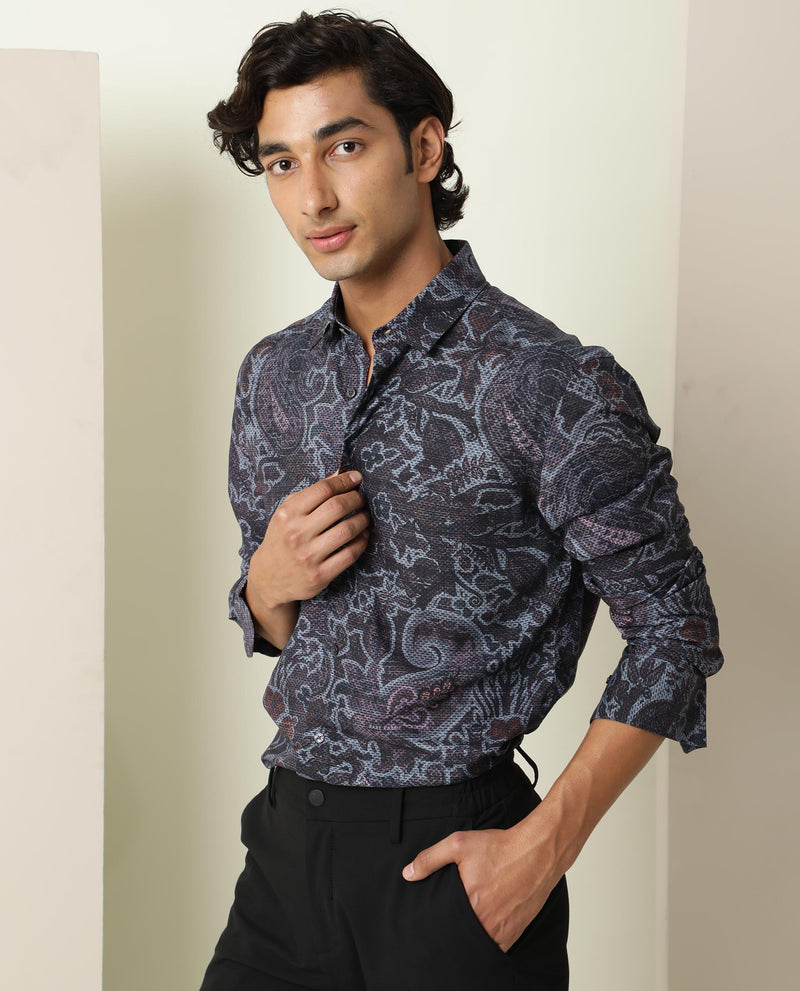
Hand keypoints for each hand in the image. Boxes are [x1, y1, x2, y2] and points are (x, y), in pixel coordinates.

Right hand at [248, 470, 370, 609]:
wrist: (268, 579)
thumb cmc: (282, 540)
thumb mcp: (287, 514)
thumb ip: (310, 494)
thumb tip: (338, 473)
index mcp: (287, 514)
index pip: (322, 489)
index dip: (344, 481)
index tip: (356, 478)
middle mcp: (297, 534)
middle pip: (337, 507)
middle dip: (356, 499)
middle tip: (361, 499)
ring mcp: (308, 556)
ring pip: (347, 530)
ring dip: (362, 519)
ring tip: (364, 516)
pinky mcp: (320, 575)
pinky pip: (350, 554)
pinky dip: (362, 542)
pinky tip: (362, 536)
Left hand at [402, 819, 560, 952]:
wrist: (537, 852)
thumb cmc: (500, 847)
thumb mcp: (459, 844)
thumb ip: (430, 859)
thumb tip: (408, 874)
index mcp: (469, 905)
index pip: (444, 926)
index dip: (437, 925)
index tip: (433, 920)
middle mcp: (486, 923)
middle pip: (461, 937)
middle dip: (453, 931)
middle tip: (449, 921)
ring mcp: (502, 932)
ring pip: (478, 945)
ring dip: (470, 937)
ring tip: (465, 924)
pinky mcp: (515, 933)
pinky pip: (496, 947)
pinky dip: (488, 941)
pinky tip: (483, 926)